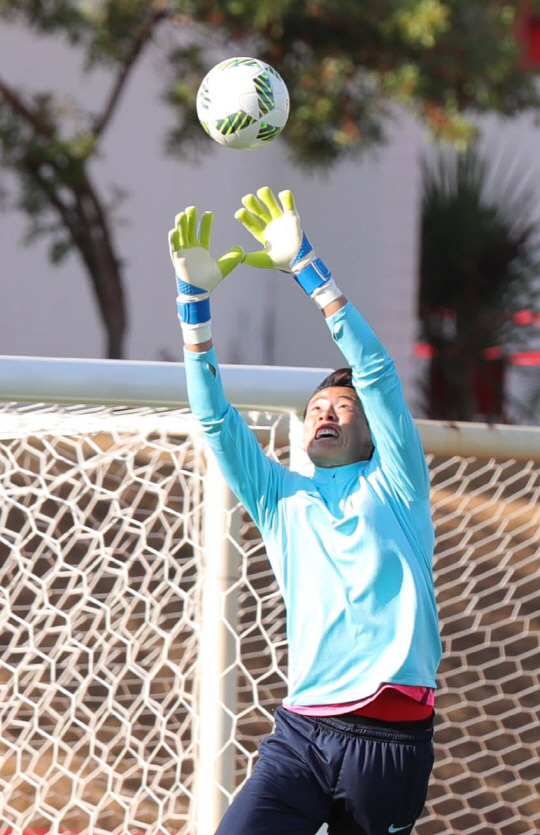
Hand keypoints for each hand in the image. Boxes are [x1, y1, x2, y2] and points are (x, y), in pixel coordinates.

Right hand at [169, 206, 242, 344]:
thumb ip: (233, 257)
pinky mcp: (177, 259)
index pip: (202, 232)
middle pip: (190, 230)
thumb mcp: (224, 267)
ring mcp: (183, 253)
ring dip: (181, 225)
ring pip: (181, 235)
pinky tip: (174, 230)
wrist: (200, 292)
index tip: (209, 212)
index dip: (205, 223)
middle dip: (191, 219)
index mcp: (201, 249)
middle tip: (192, 208)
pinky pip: (174, 247)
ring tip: (182, 214)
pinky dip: (173, 239)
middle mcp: (191, 249)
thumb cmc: (210, 281)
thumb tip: (241, 248)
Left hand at [234, 187, 306, 271]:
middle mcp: (271, 226)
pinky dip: (287, 199)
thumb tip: (238, 256)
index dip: (245, 218)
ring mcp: (281, 221)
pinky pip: (290, 206)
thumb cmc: (281, 261)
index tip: (239, 213)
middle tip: (247, 198)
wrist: (299, 262)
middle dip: (253, 205)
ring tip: (262, 191)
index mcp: (263, 235)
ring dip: (267, 198)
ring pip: (273, 206)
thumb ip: (251, 259)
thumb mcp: (263, 260)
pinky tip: (282, 193)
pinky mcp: (293, 218)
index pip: (252, 223)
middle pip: (260, 212)